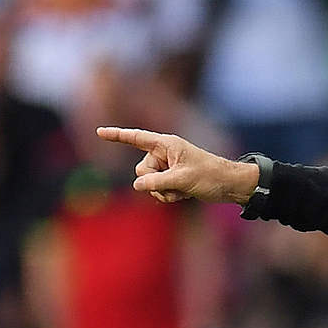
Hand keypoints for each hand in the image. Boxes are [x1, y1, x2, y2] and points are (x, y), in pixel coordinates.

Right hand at [95, 127, 259, 205]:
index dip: (117, 136)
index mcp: (167, 145)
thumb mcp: (181, 179)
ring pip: (148, 184)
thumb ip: (156, 182)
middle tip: (175, 184)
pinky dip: (169, 196)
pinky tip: (185, 195)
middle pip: (141, 170)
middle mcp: (165, 154)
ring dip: (163, 192)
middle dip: (154, 182)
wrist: (229, 186)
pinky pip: (158, 191)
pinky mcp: (172, 180)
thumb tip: (137, 186)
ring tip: (183, 191)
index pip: (136, 138)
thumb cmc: (210, 176)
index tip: (99, 132)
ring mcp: (168, 168)